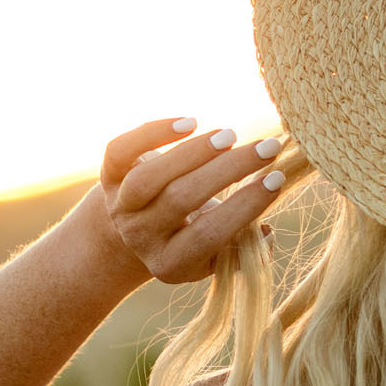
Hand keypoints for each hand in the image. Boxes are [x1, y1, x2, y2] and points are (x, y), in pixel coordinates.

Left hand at [91, 116, 313, 286]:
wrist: (135, 233)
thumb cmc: (193, 236)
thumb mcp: (216, 255)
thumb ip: (243, 249)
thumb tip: (265, 233)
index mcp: (170, 263)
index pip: (210, 234)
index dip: (245, 205)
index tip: (277, 177)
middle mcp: (141, 237)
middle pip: (182, 199)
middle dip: (229, 169)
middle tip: (267, 147)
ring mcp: (120, 207)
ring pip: (149, 177)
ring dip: (193, 151)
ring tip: (230, 134)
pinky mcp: (107, 177)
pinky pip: (121, 151)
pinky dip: (152, 132)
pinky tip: (189, 122)